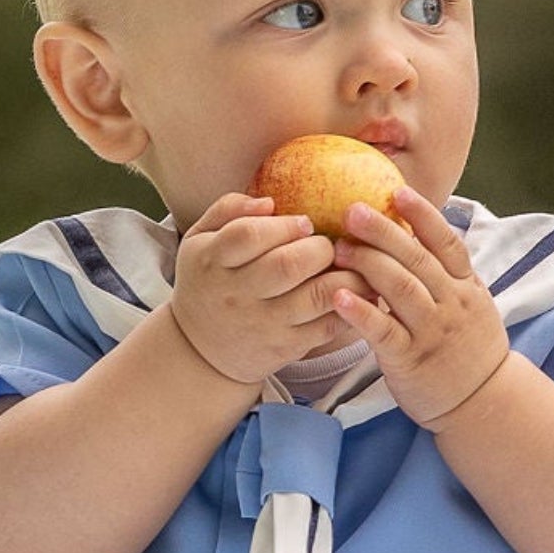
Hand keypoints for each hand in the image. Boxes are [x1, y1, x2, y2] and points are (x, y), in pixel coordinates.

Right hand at [169, 192, 377, 387]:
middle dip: (320, 248)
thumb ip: (229, 210)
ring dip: (346, 276)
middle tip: (327, 246)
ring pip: (316, 297)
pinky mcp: (284, 349)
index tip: (305, 223)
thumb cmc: (208, 281)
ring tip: (354, 265)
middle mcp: (235, 294)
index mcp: (212, 260)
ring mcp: (262, 324)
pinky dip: (349, 307)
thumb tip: (269, 202)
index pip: (249, 235)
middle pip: (288, 265)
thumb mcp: (199, 239)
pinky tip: (354, 293)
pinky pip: (327, 327)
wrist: (200, 351)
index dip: (284, 225)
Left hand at [330, 185, 510, 426]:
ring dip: (368, 265)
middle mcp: (451, 304)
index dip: (422, 215)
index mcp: (465, 287)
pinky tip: (338, 297)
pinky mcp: (410, 360)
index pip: (446, 243)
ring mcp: (432, 332)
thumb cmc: (468, 350)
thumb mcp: (471, 305)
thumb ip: (448, 274)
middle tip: (351, 210)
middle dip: (383, 232)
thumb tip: (419, 235)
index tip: (397, 190)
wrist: (484, 402)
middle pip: (417, 259)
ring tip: (339, 248)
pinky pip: (383, 331)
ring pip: (400, 289)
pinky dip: (360, 312)